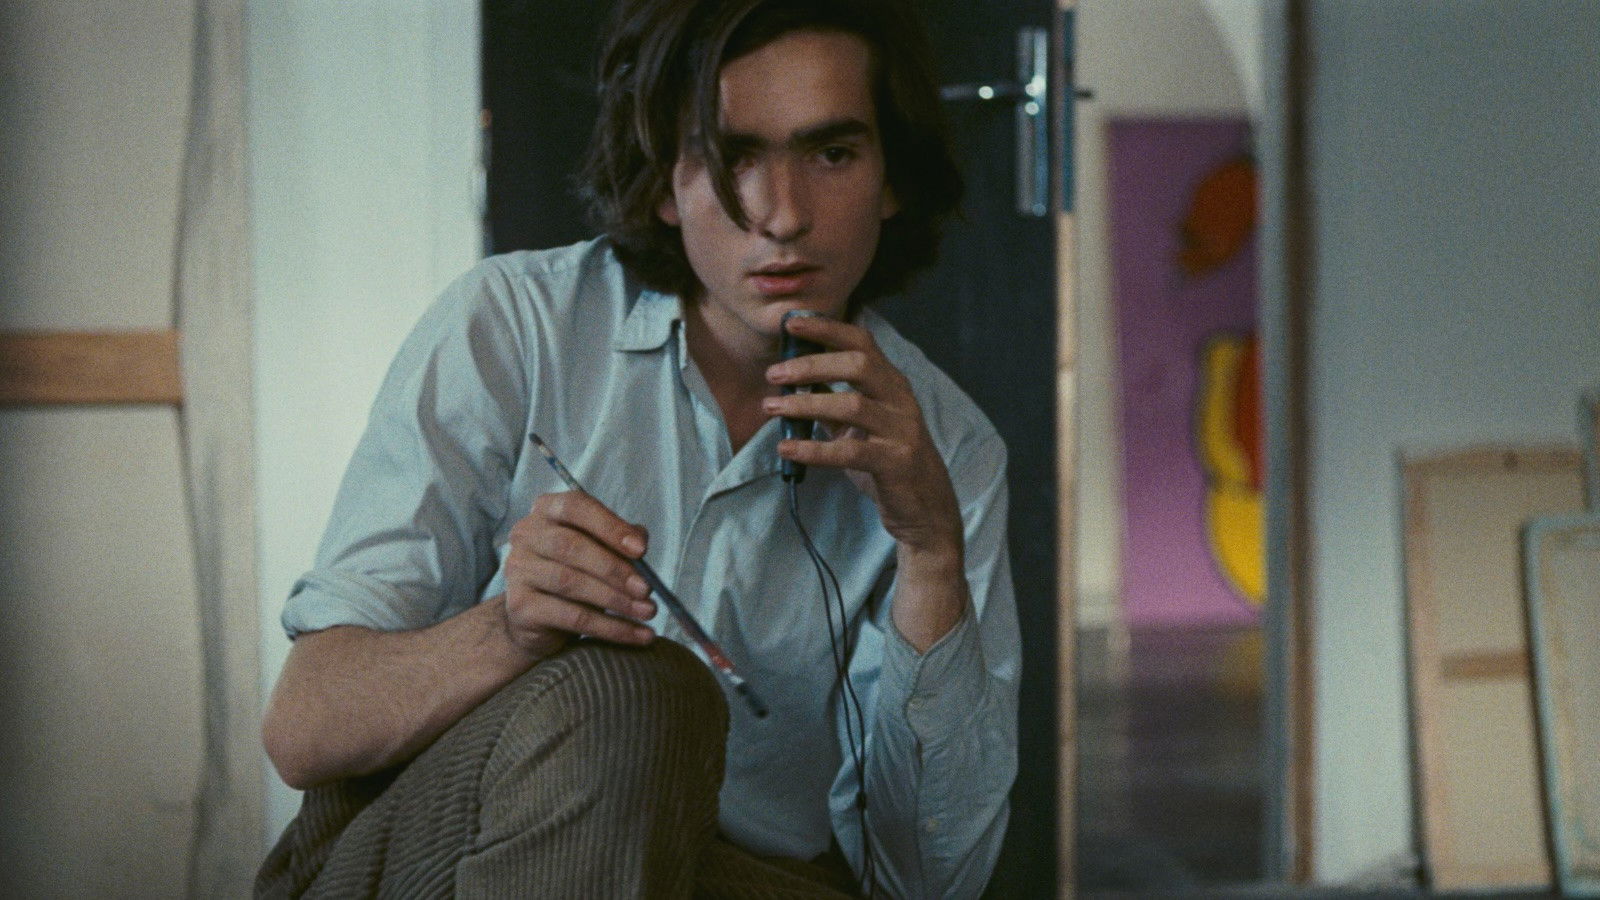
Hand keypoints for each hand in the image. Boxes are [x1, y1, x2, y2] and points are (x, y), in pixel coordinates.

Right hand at [501, 491, 656, 656]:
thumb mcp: (600, 550)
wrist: (537, 619)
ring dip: (616, 600)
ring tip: (647, 611)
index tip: (641, 549)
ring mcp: (518, 570)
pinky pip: (571, 617)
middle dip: (615, 569)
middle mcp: (526, 535)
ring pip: (571, 583)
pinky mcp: (520, 606)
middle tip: (646, 588)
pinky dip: (610, 627)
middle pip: (571, 547)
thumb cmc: (575, 573)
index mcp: (547, 510)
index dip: (610, 527)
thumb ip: (620, 540)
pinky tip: (636, 634)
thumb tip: (640, 542)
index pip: (576, 507)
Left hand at [762, 315, 962, 559]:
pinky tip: (786, 448)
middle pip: (858, 365)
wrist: (926, 509)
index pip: (862, 342)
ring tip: (772, 407)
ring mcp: (902, 430)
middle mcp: (900, 400)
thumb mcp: (859, 427)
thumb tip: (793, 380)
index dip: (827, 328)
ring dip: (806, 404)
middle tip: (774, 374)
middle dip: (812, 364)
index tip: (792, 323)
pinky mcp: (896, 462)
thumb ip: (833, 403)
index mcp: (891, 384)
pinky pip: (849, 452)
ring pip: (851, 405)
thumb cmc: (888, 461)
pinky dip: (813, 449)